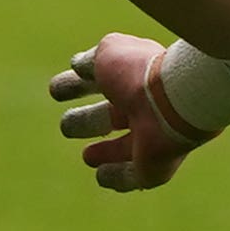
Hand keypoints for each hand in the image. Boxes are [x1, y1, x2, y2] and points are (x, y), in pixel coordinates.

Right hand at [49, 32, 207, 192]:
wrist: (175, 100)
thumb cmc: (139, 72)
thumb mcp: (108, 53)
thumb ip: (91, 61)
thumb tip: (78, 66)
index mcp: (133, 79)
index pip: (101, 83)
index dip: (77, 86)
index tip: (54, 91)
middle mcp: (144, 108)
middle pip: (112, 117)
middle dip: (89, 121)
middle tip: (65, 127)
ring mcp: (152, 139)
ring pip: (125, 149)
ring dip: (106, 153)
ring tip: (87, 156)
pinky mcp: (154, 167)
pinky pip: (133, 176)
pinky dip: (116, 177)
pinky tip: (101, 176)